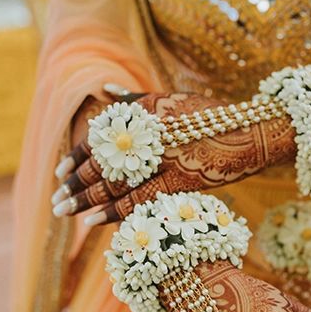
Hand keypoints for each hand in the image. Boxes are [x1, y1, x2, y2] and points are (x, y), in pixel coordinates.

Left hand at [51, 92, 293, 223]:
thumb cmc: (213, 117)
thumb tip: (101, 89)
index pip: (100, 137)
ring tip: (65, 212)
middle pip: (102, 163)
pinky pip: (140, 200)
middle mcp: (151, 134)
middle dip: (75, 183)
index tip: (59, 172)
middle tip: (56, 200)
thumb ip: (134, 97)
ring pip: (114, 183)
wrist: (254, 132)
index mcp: (145, 112)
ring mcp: (165, 158)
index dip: (77, 156)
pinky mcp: (181, 181)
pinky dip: (114, 212)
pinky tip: (93, 222)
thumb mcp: (173, 100)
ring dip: (86, 200)